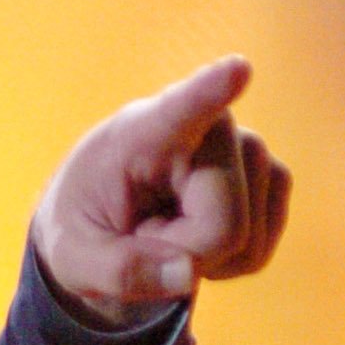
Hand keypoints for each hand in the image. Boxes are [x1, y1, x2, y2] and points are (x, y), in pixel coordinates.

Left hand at [32, 56, 288, 325]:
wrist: (106, 218)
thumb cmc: (84, 226)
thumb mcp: (73, 260)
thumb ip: (118, 271)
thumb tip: (188, 274)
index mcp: (143, 132)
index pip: (183, 108)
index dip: (212, 91)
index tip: (237, 70)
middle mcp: (210, 127)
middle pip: (223, 226)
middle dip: (183, 254)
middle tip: (144, 232)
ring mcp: (249, 149)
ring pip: (246, 241)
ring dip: (201, 259)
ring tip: (167, 228)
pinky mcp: (271, 176)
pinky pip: (258, 251)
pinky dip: (226, 264)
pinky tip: (196, 237)